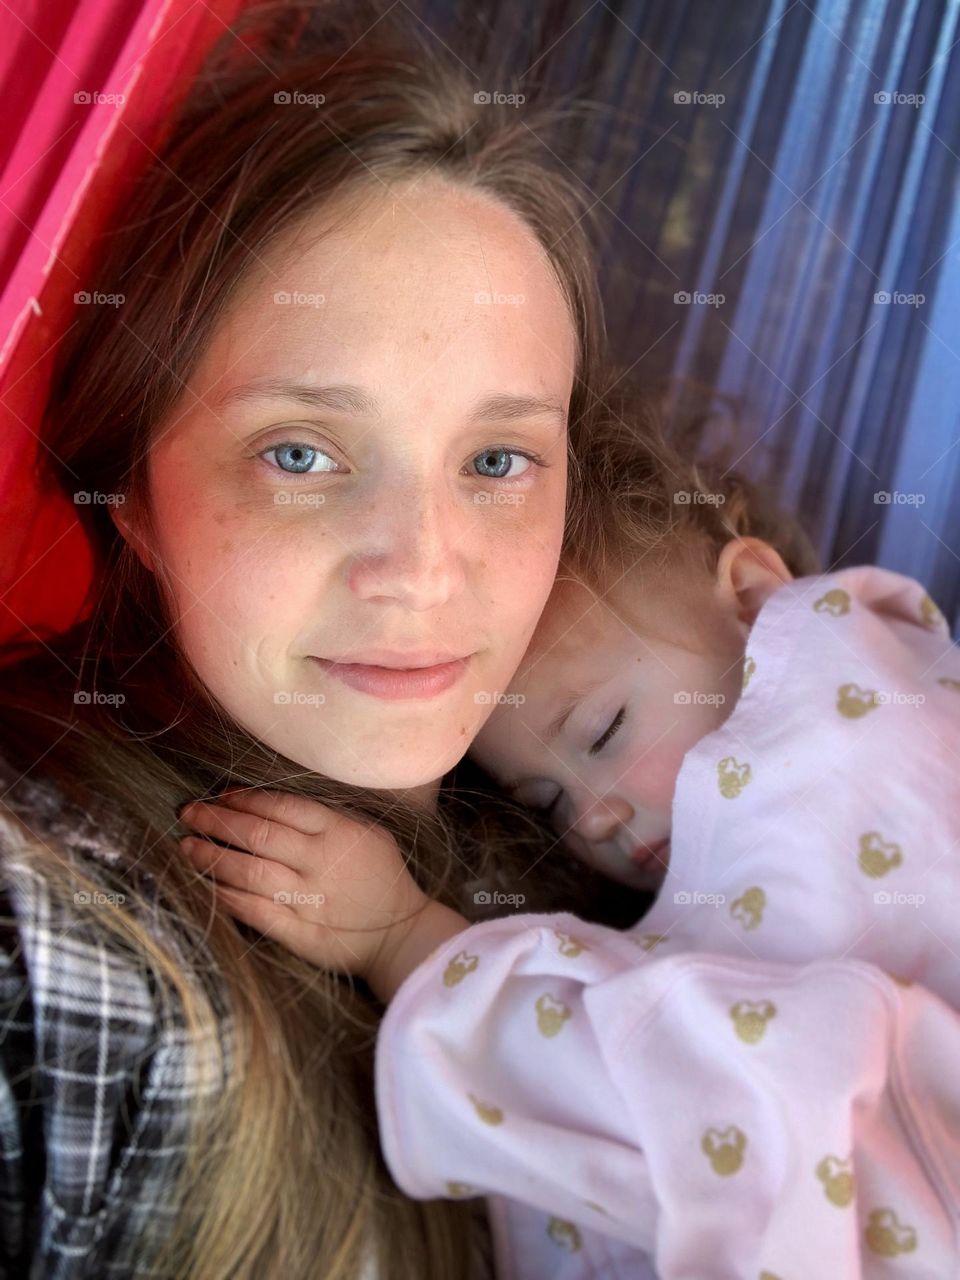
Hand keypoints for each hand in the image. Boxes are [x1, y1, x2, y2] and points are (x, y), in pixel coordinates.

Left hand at [176, 788, 433, 984]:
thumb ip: (328, 815)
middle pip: (258, 835)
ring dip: (212, 857)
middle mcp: (320, 862)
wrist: (401, 933)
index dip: (245, 799)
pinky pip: (254, 911)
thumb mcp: (368, 832)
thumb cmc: (382, 876)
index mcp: (338, 832)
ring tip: (186, 847)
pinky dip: (226, 897)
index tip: (220, 796)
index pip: (281, 806)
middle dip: (217, 821)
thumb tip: (273, 801)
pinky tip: (205, 886)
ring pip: (249, 872)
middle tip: (188, 813)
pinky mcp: (299, 932)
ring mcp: (308, 898)